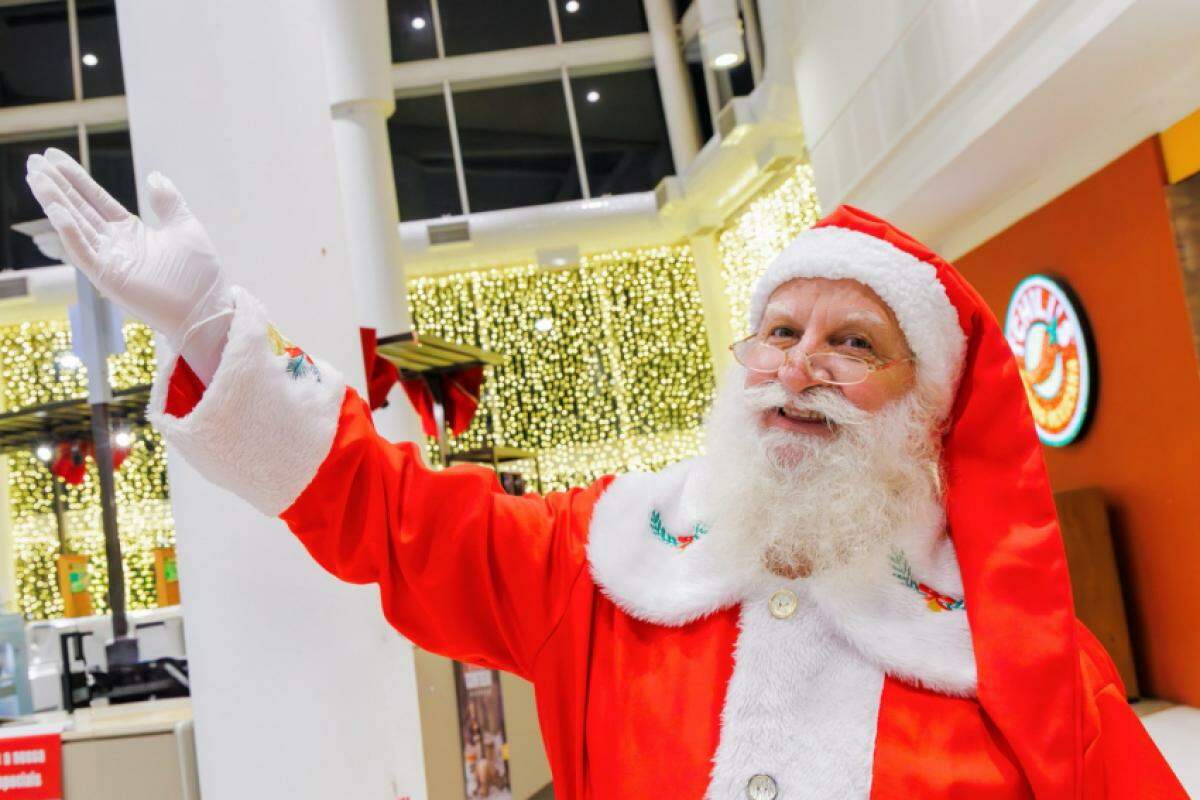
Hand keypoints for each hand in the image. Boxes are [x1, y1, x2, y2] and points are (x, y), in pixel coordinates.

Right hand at [25, 148, 232, 383]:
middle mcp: (114, 244)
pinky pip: (83, 253)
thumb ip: (168, 202)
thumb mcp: (185, 228)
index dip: (76, 178)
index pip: (96, 199)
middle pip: (79, 208)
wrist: (208, 308)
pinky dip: (70, 233)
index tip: (54, 156)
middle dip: (56, 185)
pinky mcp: (108, 279)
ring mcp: (109, 261)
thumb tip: (154, 176)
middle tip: (33, 160)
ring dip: (54, 202)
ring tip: (36, 177)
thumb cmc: (200, 274)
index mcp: (130, 230)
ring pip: (74, 226)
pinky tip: (57, 211)